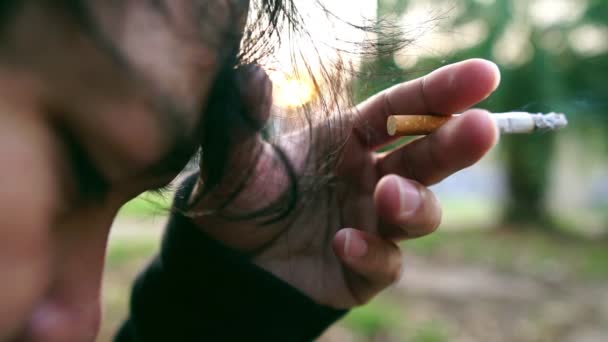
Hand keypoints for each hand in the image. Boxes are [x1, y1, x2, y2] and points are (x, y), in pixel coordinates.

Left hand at [191, 59, 500, 307]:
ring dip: (414, 203)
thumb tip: (249, 76)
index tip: (484, 76)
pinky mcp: (364, 269)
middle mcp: (370, 177)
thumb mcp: (237, 158)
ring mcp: (372, 224)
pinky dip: (372, 252)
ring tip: (390, 195)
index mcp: (348, 140)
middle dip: (457, 143)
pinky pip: (385, 263)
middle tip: (481, 129)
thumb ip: (245, 121)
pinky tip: (344, 242)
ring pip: (420, 212)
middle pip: (427, 157)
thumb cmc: (239, 198)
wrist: (225, 260)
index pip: (401, 110)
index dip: (441, 92)